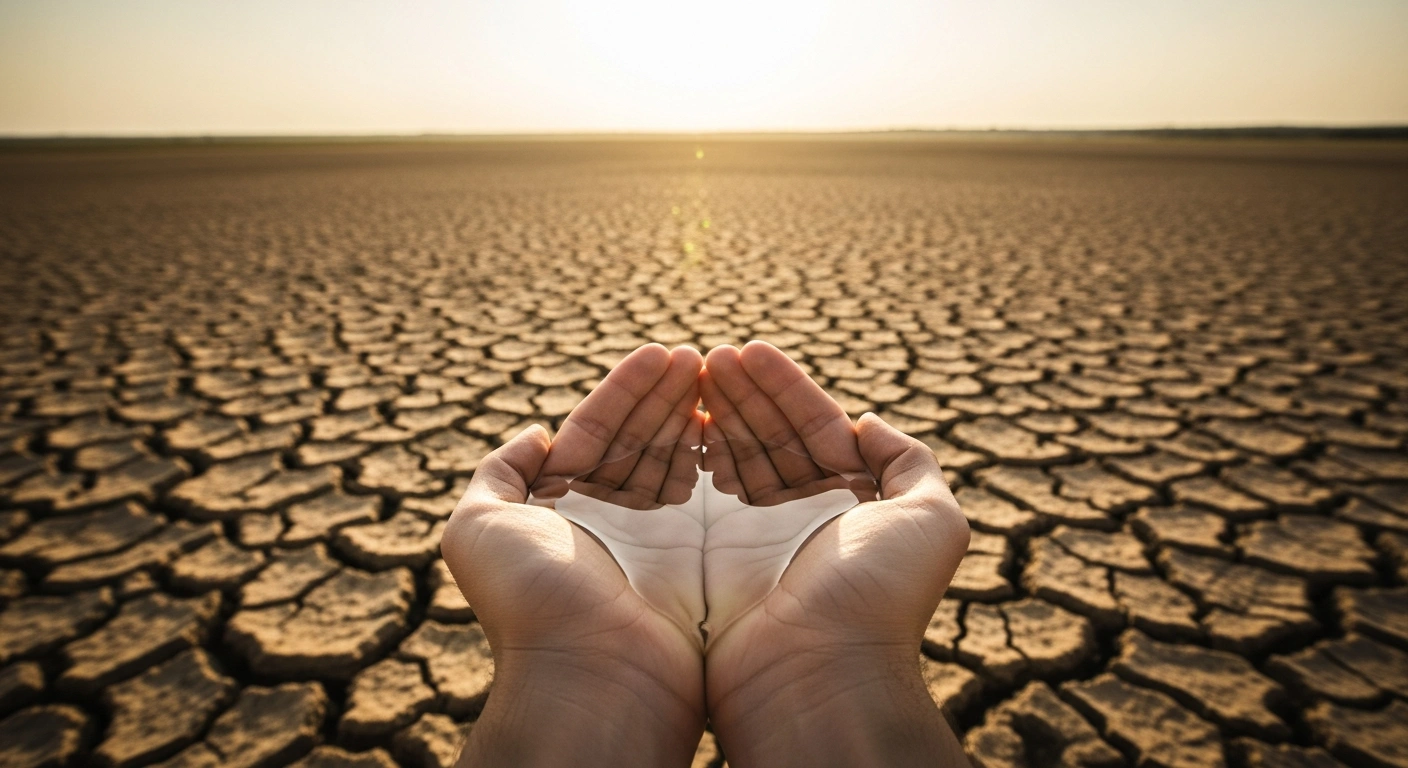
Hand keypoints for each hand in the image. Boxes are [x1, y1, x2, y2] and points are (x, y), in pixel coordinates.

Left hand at [441, 343, 705, 766]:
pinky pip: (712, 490)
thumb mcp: (478, 525)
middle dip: (667, 391)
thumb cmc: (530, 599)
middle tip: (697, 354)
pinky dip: (720, 450)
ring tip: (718, 366)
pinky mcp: (698, 556)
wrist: (590, 674)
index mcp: (561, 505)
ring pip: (677, 455)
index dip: (626, 389)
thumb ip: (498, 472)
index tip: (662, 352)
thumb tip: (535, 434)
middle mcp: (608, 519)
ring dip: (695, 409)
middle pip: (641, 436)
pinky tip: (728, 415)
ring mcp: (656, 537)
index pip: (597, 430)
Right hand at [700, 342, 970, 766]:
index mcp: (854, 503)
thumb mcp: (932, 518)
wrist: (819, 674)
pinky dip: (689, 451)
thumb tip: (870, 424)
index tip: (750, 349)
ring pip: (735, 455)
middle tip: (712, 354)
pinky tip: (679, 418)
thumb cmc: (878, 594)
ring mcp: (758, 536)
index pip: (816, 427)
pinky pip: (700, 490)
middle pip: (771, 434)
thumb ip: (911, 462)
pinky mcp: (715, 555)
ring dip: (714, 410)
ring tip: (689, 368)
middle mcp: (806, 516)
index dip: (785, 387)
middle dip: (743, 391)